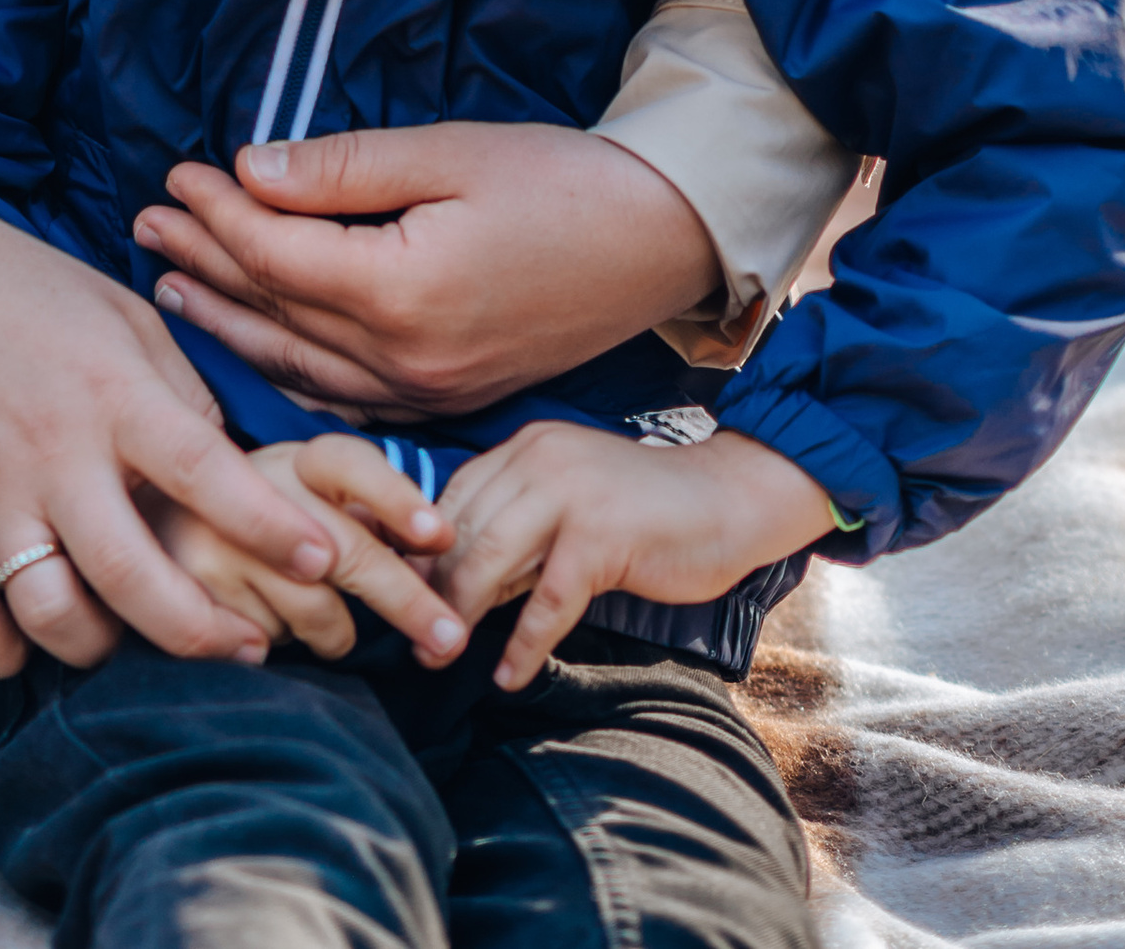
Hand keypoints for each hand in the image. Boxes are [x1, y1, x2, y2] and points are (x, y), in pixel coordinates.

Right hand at [0, 173, 339, 679]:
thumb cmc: (22, 284)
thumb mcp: (121, 312)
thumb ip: (180, 390)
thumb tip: (233, 467)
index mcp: (111, 390)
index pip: (206, 473)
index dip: (272, 528)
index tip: (324, 561)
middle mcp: (52, 451)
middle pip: (138, 579)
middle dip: (206, 633)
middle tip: (248, 645)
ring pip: (56, 619)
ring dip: (108, 648)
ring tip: (135, 635)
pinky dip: (11, 654)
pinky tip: (40, 634)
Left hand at [134, 124, 722, 420]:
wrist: (658, 242)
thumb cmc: (558, 182)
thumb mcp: (447, 152)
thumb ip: (341, 170)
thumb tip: (248, 170)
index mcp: (401, 292)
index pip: (275, 255)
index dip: (216, 213)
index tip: (174, 175)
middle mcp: (406, 359)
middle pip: (276, 312)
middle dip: (205, 263)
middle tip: (144, 226)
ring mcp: (429, 391)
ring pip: (300, 366)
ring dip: (232, 323)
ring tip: (173, 287)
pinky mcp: (449, 399)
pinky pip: (345, 397)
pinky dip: (289, 369)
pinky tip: (257, 349)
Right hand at [148, 438, 464, 668]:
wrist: (144, 526)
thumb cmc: (252, 523)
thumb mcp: (303, 501)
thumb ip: (359, 517)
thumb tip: (438, 546)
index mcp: (293, 460)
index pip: (348, 462)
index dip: (397, 497)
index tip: (442, 536)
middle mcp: (255, 488)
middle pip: (348, 551)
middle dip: (409, 601)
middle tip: (450, 639)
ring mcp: (220, 538)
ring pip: (317, 610)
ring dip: (333, 634)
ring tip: (315, 623)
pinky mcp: (195, 591)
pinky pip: (270, 643)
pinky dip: (279, 647)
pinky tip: (259, 625)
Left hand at [436, 425, 834, 688]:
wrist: (725, 499)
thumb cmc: (643, 511)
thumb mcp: (568, 506)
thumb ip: (518, 531)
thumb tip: (457, 581)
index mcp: (526, 448)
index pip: (450, 498)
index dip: (421, 551)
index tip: (399, 596)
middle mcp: (539, 458)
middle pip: (461, 529)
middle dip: (432, 588)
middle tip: (414, 640)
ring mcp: (570, 494)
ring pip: (491, 558)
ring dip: (462, 614)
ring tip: (444, 658)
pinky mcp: (602, 536)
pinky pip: (548, 601)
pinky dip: (524, 645)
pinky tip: (509, 677)